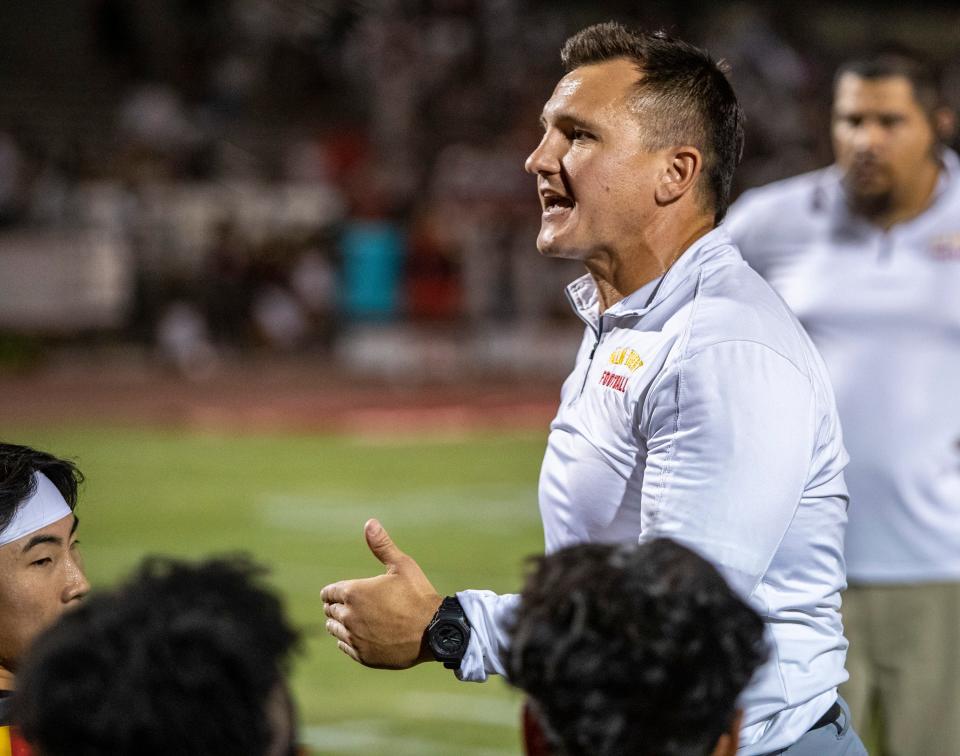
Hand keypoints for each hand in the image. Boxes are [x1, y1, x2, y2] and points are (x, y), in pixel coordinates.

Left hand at [321, 519, 442, 668]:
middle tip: (341, 605)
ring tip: (346, 620)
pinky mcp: (363, 656)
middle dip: (334, 606)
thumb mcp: (402, 565)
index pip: (329, 592)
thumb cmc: (418, 595)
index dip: (332, 591)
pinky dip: (346, 640)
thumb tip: (370, 522)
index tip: (335, 592)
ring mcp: (355, 638)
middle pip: (330, 610)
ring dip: (337, 623)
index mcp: (354, 592)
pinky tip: (355, 636)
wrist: (434, 631)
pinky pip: (344, 647)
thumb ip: (382, 545)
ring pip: (334, 630)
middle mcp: (349, 616)